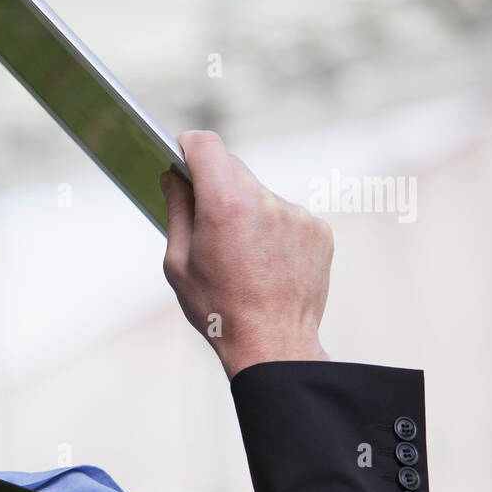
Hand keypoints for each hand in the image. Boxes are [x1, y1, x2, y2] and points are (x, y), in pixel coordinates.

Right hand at [160, 130, 332, 379]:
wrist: (273, 345)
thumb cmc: (218, 310)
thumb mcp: (179, 264)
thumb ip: (176, 212)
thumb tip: (173, 178)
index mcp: (225, 207)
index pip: (206, 146)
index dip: (189, 146)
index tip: (181, 153)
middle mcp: (264, 202)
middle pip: (233, 168)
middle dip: (215, 185)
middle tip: (206, 219)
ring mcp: (296, 214)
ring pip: (260, 194)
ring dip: (246, 210)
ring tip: (241, 255)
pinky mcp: (318, 229)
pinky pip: (286, 215)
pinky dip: (273, 229)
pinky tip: (266, 263)